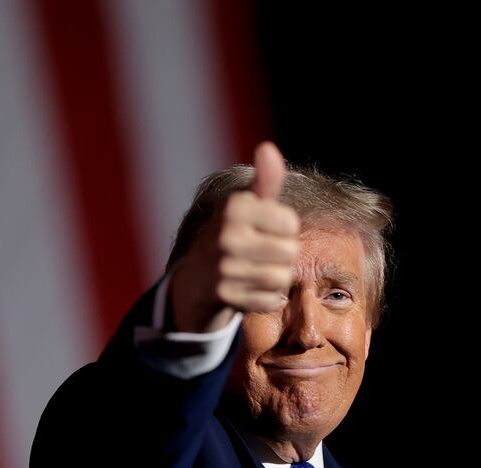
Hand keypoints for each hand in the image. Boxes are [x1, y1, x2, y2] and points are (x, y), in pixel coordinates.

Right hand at [169, 142, 299, 332]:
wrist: (196, 279)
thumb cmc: (231, 235)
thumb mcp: (247, 206)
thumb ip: (265, 180)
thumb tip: (268, 147)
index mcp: (234, 207)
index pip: (291, 222)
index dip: (282, 229)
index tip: (261, 230)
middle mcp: (226, 234)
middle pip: (290, 251)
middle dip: (281, 256)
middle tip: (260, 254)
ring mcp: (223, 266)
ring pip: (281, 277)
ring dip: (274, 278)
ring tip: (256, 271)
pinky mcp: (223, 295)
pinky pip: (269, 300)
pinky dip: (265, 298)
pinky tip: (250, 289)